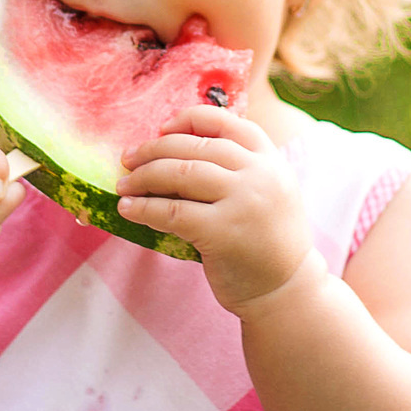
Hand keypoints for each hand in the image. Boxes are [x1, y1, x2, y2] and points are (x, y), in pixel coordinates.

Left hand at [117, 106, 315, 312]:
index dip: (186, 120)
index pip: (223, 121)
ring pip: (180, 174)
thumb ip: (236, 167)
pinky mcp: (222, 232)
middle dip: (153, 150)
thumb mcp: (266, 191)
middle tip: (128, 159)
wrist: (287, 289)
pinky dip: (144, 209)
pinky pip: (172, 212)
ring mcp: (242, 201)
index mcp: (269, 158)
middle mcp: (259, 174)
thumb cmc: (266, 240)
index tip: (162, 129)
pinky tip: (127, 210)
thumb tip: (174, 146)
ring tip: (124, 185)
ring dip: (143, 177)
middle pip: (194, 147)